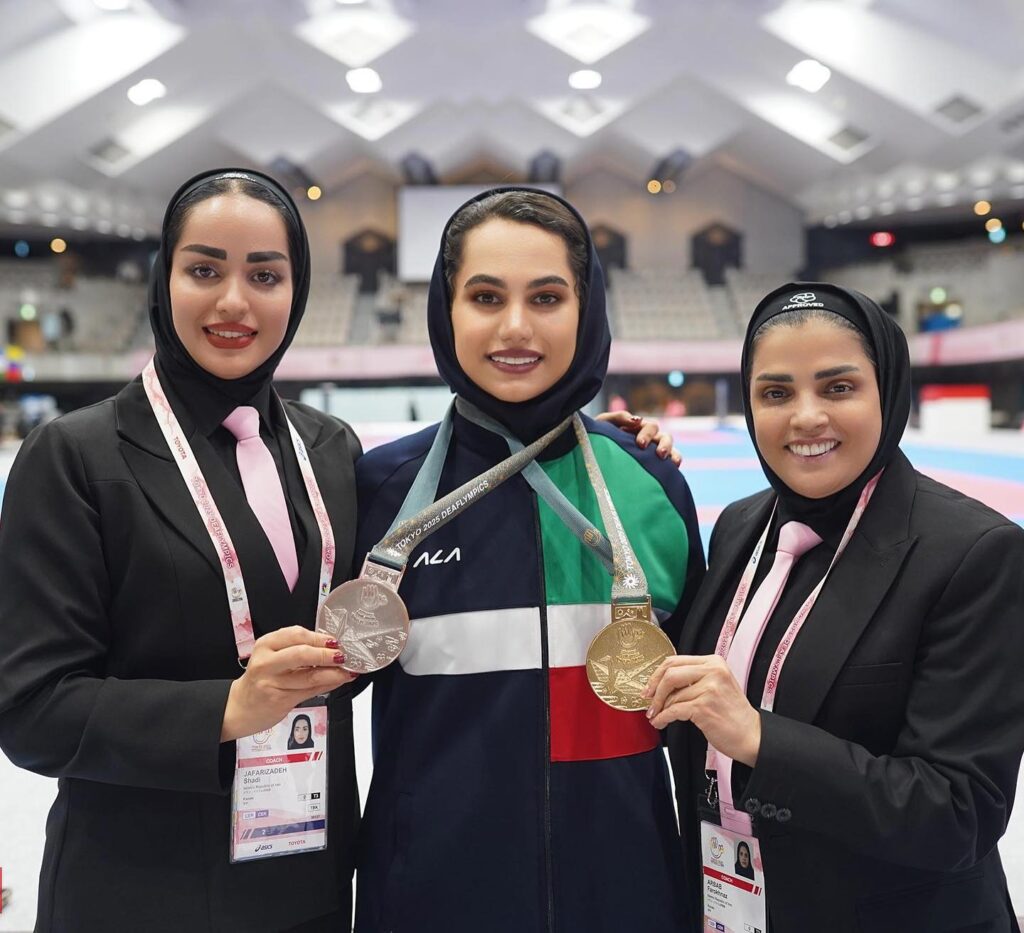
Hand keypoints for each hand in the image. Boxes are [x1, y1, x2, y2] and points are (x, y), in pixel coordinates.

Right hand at [220, 626, 356, 741]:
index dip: (320, 637)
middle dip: (328, 654)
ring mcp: (272, 683)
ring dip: (334, 672)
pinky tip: (338, 681)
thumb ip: (297, 648)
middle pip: (302, 654)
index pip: (296, 634)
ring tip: (347, 670)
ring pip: (310, 676)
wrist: (240, 707)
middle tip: (343, 655)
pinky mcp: (280, 700)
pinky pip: (310, 691)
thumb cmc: (261, 679)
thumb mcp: (272, 657)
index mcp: (266, 644)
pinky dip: (329, 685)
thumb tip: (331, 645)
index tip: (336, 640)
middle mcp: (266, 662)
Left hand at [595, 411, 681, 464]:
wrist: (589, 456)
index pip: (650, 427)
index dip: (648, 434)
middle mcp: (649, 439)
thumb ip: (619, 417)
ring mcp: (653, 453)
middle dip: (663, 445)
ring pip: (671, 449)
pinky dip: (674, 465)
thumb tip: (637, 420)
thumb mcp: (604, 423)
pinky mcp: (655, 467)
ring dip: (672, 453)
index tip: (640, 444)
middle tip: (658, 454)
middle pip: (664, 437)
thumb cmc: (598, 437)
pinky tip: (674, 470)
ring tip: (671, 463)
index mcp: (639, 429)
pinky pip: (670, 465)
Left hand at [643, 654, 761, 765]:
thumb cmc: (733, 714)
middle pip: (670, 673)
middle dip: (654, 689)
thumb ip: (694, 678)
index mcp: (714, 662)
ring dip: (659, 708)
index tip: (650, 686)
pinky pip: (674, 710)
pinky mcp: (704, 707)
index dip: (657, 674)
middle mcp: (713, 672)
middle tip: (648, 700)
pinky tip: (661, 722)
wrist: (751, 735)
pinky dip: (663, 717)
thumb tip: (662, 683)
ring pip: (671, 696)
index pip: (675, 660)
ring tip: (656, 715)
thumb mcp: (718, 685)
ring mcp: (709, 689)